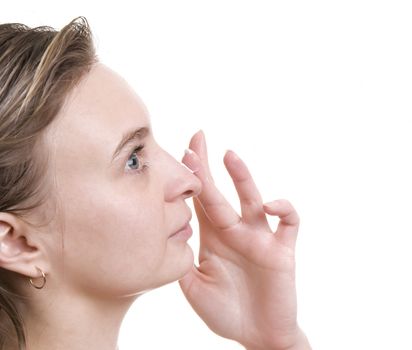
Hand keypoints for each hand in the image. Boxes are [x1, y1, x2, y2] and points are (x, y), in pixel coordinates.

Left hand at [179, 131, 309, 349]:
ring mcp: (259, 237)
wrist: (257, 335)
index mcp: (213, 237)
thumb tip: (165, 237)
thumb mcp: (194, 288)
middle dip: (207, 165)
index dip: (191, 178)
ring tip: (229, 156)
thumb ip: (180, 263)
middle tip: (196, 138)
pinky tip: (269, 206)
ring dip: (242, 177)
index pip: (200, 200)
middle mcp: (235, 231)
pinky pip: (288, 222)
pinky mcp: (281, 249)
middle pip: (220, 191)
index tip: (180, 153)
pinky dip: (283, 209)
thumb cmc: (226, 312)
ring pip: (252, 199)